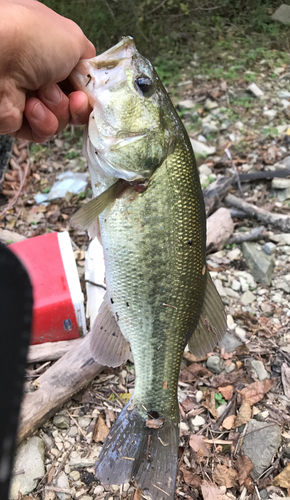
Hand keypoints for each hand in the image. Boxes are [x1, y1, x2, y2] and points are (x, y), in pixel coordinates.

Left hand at [0, 0, 95, 141]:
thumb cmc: (33, 40)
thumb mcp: (73, 38)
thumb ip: (88, 57)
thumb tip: (89, 72)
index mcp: (49, 46)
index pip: (78, 73)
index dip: (89, 84)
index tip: (94, 89)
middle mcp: (38, 71)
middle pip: (74, 100)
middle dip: (79, 103)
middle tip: (76, 100)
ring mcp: (28, 96)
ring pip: (62, 117)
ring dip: (58, 108)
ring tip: (42, 94)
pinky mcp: (19, 120)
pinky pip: (45, 130)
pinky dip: (43, 121)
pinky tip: (31, 108)